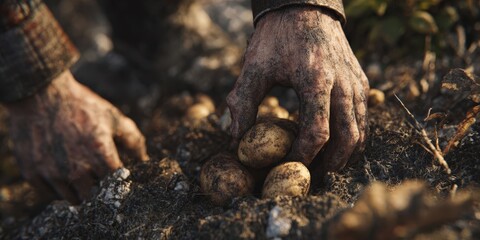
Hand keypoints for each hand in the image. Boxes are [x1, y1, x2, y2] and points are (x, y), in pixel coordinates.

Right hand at [4, 71, 147, 202]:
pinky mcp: (32, 173)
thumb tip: (143, 160)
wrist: (40, 93)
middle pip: (96, 197)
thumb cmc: (81, 105)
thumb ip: (133, 140)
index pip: (118, 185)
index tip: (119, 176)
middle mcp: (77, 169)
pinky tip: (62, 173)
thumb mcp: (113, 117)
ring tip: (81, 174)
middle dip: (101, 190)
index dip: (121, 182)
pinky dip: (58, 188)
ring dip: (80, 191)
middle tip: (99, 177)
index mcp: (100, 155)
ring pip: (73, 199)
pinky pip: (49, 194)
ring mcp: (53, 173)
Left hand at [227, 7, 368, 172]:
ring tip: (325, 168)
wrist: (304, 8)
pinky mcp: (360, 81)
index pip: (316, 133)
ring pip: (361, 131)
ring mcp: (356, 83)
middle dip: (330, 165)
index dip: (302, 157)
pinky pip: (363, 118)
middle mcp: (343, 84)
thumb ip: (242, 102)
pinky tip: (337, 146)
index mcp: (316, 80)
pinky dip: (353, 137)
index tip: (287, 167)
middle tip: (311, 179)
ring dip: (345, 155)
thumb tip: (236, 138)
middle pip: (347, 139)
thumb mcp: (254, 66)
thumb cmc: (277, 37)